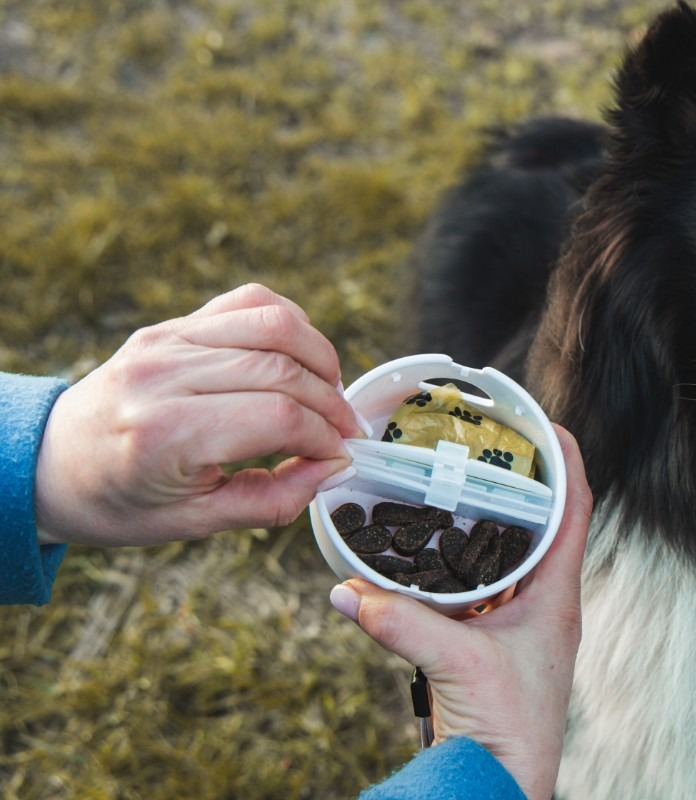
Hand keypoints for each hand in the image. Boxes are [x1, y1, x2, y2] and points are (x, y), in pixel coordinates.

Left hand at [35, 283, 364, 546]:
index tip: (340, 457)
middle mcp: (163, 375)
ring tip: (330, 391)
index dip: (323, 437)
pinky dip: (289, 323)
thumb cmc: (120, 501)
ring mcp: (166, 339)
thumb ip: (272, 499)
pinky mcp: (171, 325)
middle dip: (330, 402)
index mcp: (164, 434)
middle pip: (282, 369)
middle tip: (346, 431)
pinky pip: (249, 302)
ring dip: (319, 356)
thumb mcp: (196, 522)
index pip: (277, 417)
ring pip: (274, 323)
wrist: (51, 463)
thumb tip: (332, 470)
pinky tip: (300, 358)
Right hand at [330, 425, 591, 799]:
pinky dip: (451, 563)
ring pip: (505, 553)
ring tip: (450, 482)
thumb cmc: (509, 731)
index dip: (566, 460)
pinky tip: (422, 551)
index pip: (576, 509)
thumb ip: (403, 623)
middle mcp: (543, 601)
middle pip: (540, 522)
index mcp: (557, 596)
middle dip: (515, 480)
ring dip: (481, 519)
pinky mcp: (488, 642)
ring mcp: (517, 622)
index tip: (543, 422)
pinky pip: (473, 586)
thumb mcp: (457, 664)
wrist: (501, 785)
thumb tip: (348, 590)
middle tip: (483, 444)